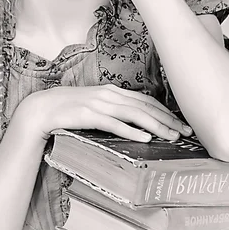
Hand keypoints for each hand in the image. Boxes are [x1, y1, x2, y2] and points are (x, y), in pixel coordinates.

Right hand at [15, 84, 192, 142]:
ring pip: (134, 114)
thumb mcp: (96, 106)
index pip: (145, 100)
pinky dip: (131, 131)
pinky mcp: (89, 115)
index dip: (165, 111)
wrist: (43, 108)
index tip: (181, 122)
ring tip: (171, 136)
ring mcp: (99, 104)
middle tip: (185, 132)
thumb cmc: (70, 110)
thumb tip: (136, 123)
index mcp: (112, 91)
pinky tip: (144, 139)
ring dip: (155, 126)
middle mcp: (109, 95)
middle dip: (167, 119)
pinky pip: (114, 124)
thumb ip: (114, 110)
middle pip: (145, 107)